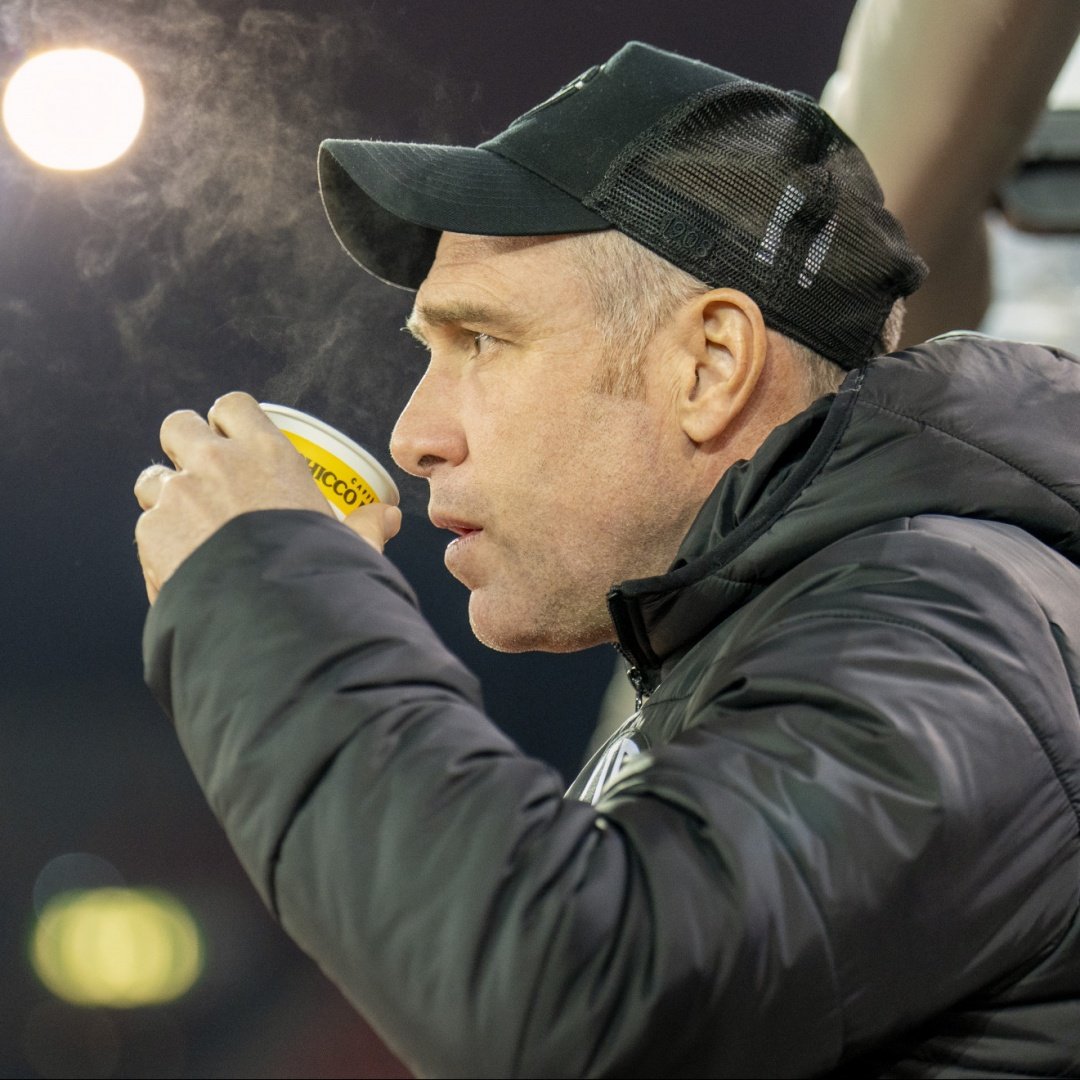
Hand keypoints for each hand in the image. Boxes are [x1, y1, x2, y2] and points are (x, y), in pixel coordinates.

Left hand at [134, 392, 401, 602]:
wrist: (270, 618)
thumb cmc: (317, 573)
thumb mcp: (351, 544)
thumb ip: (367, 526)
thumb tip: (390, 517)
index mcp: (267, 452)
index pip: (234, 405)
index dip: (229, 421)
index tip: (233, 441)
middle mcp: (216, 462)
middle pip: (178, 426)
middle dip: (184, 447)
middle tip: (201, 477)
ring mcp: (179, 494)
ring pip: (153, 478)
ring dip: (165, 495)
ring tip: (187, 527)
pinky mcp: (151, 531)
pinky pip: (147, 527)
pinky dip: (161, 544)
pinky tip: (183, 567)